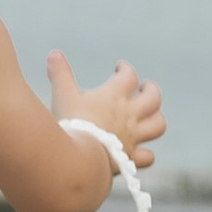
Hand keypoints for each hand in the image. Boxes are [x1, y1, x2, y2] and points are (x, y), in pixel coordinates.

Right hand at [49, 50, 165, 169]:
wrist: (78, 157)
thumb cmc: (70, 123)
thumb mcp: (63, 95)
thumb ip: (60, 74)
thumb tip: (54, 53)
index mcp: (113, 96)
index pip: (128, 75)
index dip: (125, 69)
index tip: (120, 67)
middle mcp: (129, 115)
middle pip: (153, 98)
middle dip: (151, 90)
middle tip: (145, 87)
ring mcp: (132, 137)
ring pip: (157, 126)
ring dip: (157, 119)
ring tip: (151, 115)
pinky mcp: (130, 158)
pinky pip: (147, 156)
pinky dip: (146, 154)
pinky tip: (140, 151)